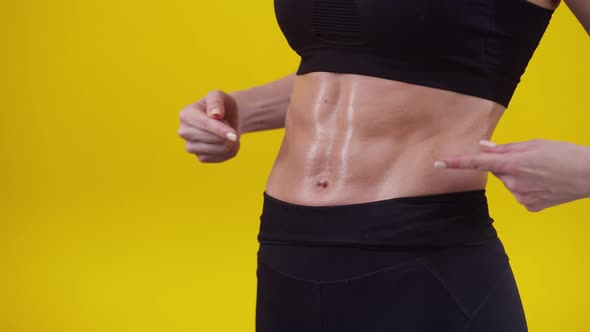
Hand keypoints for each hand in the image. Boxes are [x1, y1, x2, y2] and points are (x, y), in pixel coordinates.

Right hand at [178, 89, 240, 162]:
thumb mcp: (218, 95)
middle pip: (214, 139)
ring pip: (219, 149)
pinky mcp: (201, 157)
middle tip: (227, 123)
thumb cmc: (221, 105)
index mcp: (185, 115)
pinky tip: (227, 141)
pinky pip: (221, 157)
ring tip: (228, 132)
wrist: (226, 118)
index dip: (221, 129)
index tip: (234, 134)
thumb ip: (216, 101)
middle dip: (227, 132)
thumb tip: (214, 114)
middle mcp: (183, 132)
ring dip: (231, 142)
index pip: (205, 125)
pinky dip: (231, 150)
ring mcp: (190, 147)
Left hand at [434, 139, 589, 211]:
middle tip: (533, 161)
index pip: (477, 163)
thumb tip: (483, 148)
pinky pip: (521, 194)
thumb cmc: (565, 154)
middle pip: (499, 171)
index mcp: (512, 163)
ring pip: (510, 183)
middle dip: (509, 165)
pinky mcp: (530, 206)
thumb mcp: (534, 144)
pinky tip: (546, 184)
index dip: (456, 163)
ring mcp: (521, 197)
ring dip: (520, 176)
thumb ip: (505, 148)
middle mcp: (513, 182)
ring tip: (544, 172)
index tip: (438, 163)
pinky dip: (530, 188)